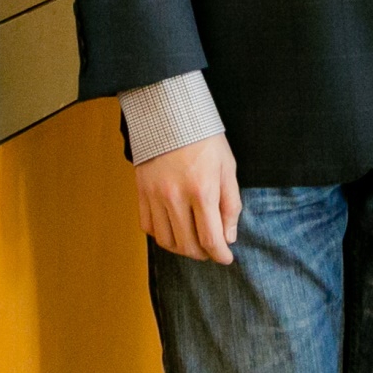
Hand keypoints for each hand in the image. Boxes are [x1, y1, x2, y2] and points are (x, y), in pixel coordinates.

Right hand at [134, 134, 240, 263]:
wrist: (170, 114)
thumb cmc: (204, 140)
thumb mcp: (227, 169)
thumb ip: (231, 205)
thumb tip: (229, 237)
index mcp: (202, 191)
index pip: (210, 239)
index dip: (220, 255)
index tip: (226, 258)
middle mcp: (176, 197)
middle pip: (188, 245)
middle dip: (203, 254)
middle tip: (211, 249)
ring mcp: (155, 195)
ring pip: (166, 240)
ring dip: (182, 248)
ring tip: (192, 241)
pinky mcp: (141, 191)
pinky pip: (148, 226)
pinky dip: (162, 235)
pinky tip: (173, 228)